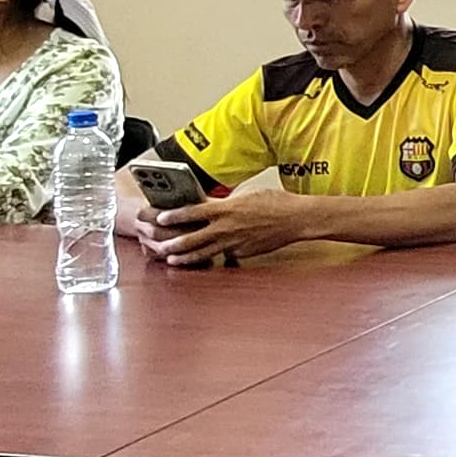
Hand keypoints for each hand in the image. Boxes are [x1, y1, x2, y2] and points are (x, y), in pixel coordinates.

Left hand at [141, 190, 312, 268]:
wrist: (296, 219)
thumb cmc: (274, 202)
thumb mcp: (246, 195)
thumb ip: (225, 202)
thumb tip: (209, 205)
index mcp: (226, 209)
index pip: (193, 213)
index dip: (175, 216)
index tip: (160, 219)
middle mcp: (227, 227)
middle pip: (194, 238)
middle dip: (174, 244)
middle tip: (159, 247)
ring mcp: (235, 243)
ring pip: (205, 252)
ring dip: (187, 258)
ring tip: (173, 261)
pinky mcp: (243, 253)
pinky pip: (225, 255)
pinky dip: (213, 258)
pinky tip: (203, 261)